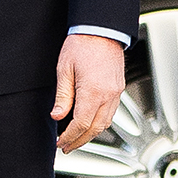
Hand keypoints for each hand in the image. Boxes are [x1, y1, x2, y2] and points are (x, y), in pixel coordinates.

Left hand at [52, 34, 126, 152]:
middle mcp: (108, 95)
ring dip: (91, 134)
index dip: (69, 137)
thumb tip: (58, 116)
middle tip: (67, 147)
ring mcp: (116, 92)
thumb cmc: (82, 45)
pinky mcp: (119, 88)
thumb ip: (63, 96)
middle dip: (80, 141)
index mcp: (93, 91)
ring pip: (105, 123)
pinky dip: (99, 123)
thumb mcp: (64, 70)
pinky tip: (90, 123)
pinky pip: (111, 113)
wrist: (102, 29)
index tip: (60, 143)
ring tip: (77, 139)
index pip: (80, 124)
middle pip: (94, 128)